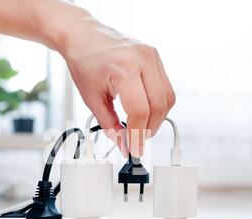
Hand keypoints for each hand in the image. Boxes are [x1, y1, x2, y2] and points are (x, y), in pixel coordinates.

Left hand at [60, 18, 175, 156]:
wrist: (84, 37)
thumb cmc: (84, 62)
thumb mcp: (91, 98)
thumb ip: (109, 125)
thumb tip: (124, 145)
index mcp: (124, 68)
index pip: (140, 110)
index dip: (138, 134)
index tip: (133, 149)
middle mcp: (143, 59)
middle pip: (159, 106)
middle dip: (149, 129)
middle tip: (137, 140)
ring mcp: (152, 56)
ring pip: (168, 98)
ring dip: (157, 119)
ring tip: (140, 127)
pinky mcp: (155, 57)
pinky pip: (166, 87)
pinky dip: (158, 104)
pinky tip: (144, 111)